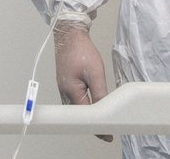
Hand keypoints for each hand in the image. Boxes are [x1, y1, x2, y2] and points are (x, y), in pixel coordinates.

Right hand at [53, 18, 112, 140]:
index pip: (84, 116)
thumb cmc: (81, 51)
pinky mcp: (64, 83)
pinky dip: (81, 105)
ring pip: (74, 108)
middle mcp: (64, 92)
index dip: (96, 127)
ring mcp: (62, 87)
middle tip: (105, 129)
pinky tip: (89, 105)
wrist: (69, 34)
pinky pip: (72, 100)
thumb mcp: (96, 72)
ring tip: (100, 120)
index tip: (106, 135)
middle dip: (90, 123)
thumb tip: (105, 110)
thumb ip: (100, 93)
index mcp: (71, 91)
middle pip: (77, 114)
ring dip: (85, 115)